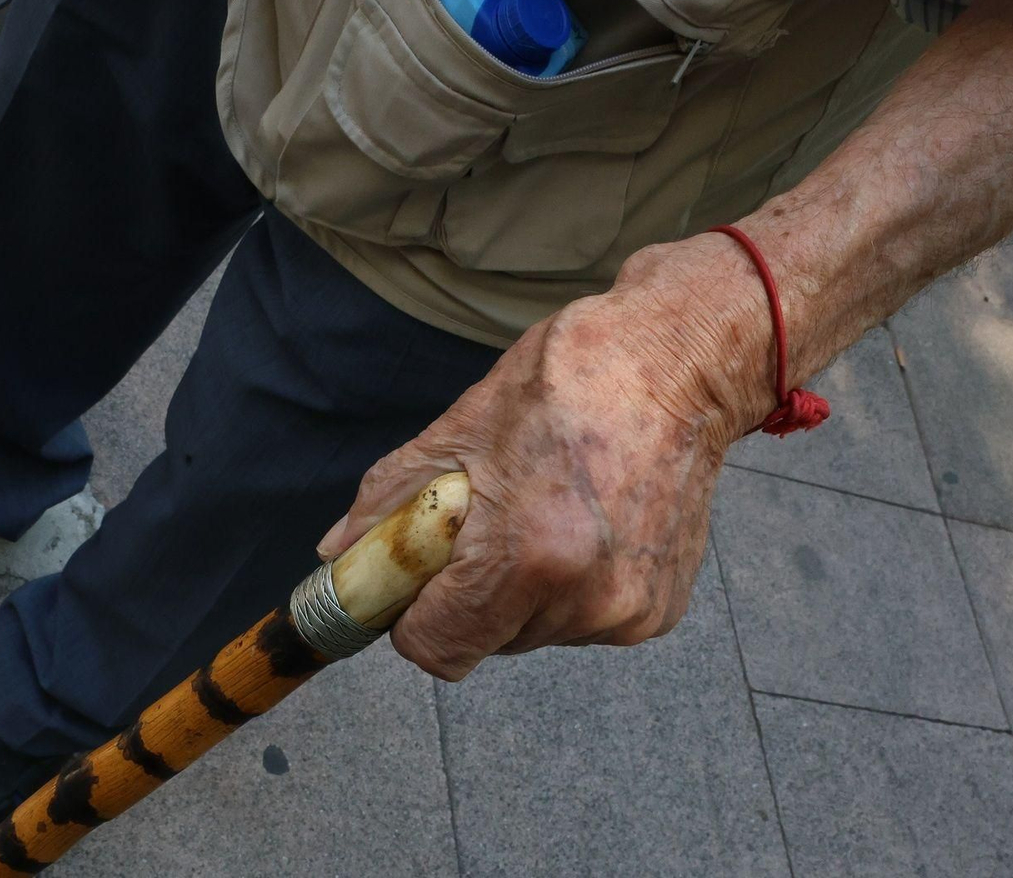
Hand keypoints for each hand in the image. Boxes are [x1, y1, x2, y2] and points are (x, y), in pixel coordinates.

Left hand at [316, 238, 771, 679]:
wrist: (675, 364)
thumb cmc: (565, 382)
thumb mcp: (456, 431)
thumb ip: (389, 504)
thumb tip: (337, 554)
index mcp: (526, 557)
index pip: (436, 649)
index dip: (412, 615)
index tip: (419, 574)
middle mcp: (585, 599)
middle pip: (484, 641)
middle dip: (468, 594)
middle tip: (490, 521)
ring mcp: (628, 611)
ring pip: (531, 634)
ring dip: (520, 591)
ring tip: (545, 513)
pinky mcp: (657, 612)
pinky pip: (580, 623)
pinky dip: (569, 589)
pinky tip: (586, 526)